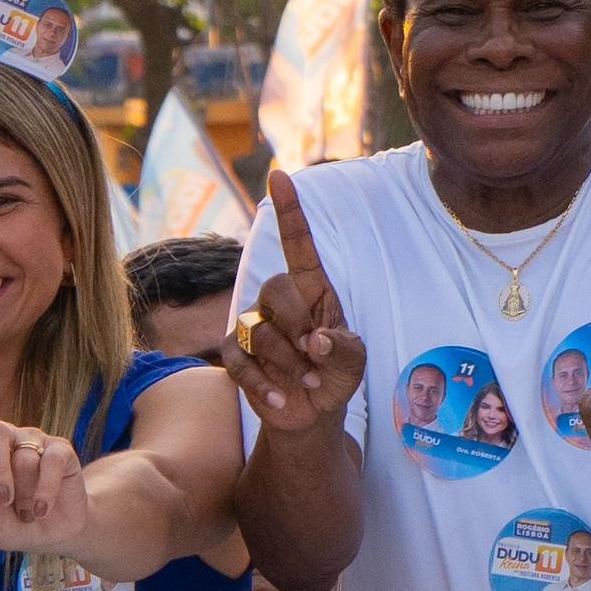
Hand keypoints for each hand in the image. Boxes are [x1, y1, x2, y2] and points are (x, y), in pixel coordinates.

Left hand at [0, 324, 87, 552]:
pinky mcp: (62, 451)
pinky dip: (40, 493)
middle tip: (2, 500)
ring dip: (21, 492)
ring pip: (21, 455)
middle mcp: (7, 436)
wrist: (51, 534)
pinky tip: (40, 508)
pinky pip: (50, 463)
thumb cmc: (9, 521)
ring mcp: (36, 441)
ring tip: (25, 508)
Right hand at [224, 169, 366, 433]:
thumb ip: (344, 349)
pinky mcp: (235, 355)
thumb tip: (317, 341)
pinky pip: (239, 362)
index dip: (290, 212)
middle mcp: (280, 301)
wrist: (312, 414)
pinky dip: (264, 386)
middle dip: (299, 328)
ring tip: (307, 382)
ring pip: (259, 331)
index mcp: (313, 291)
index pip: (299, 246)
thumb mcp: (354, 362)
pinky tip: (282, 400)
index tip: (279, 176)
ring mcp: (253, 326)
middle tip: (316, 359)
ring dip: (289, 365)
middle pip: (276, 290)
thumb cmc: (335, 375)